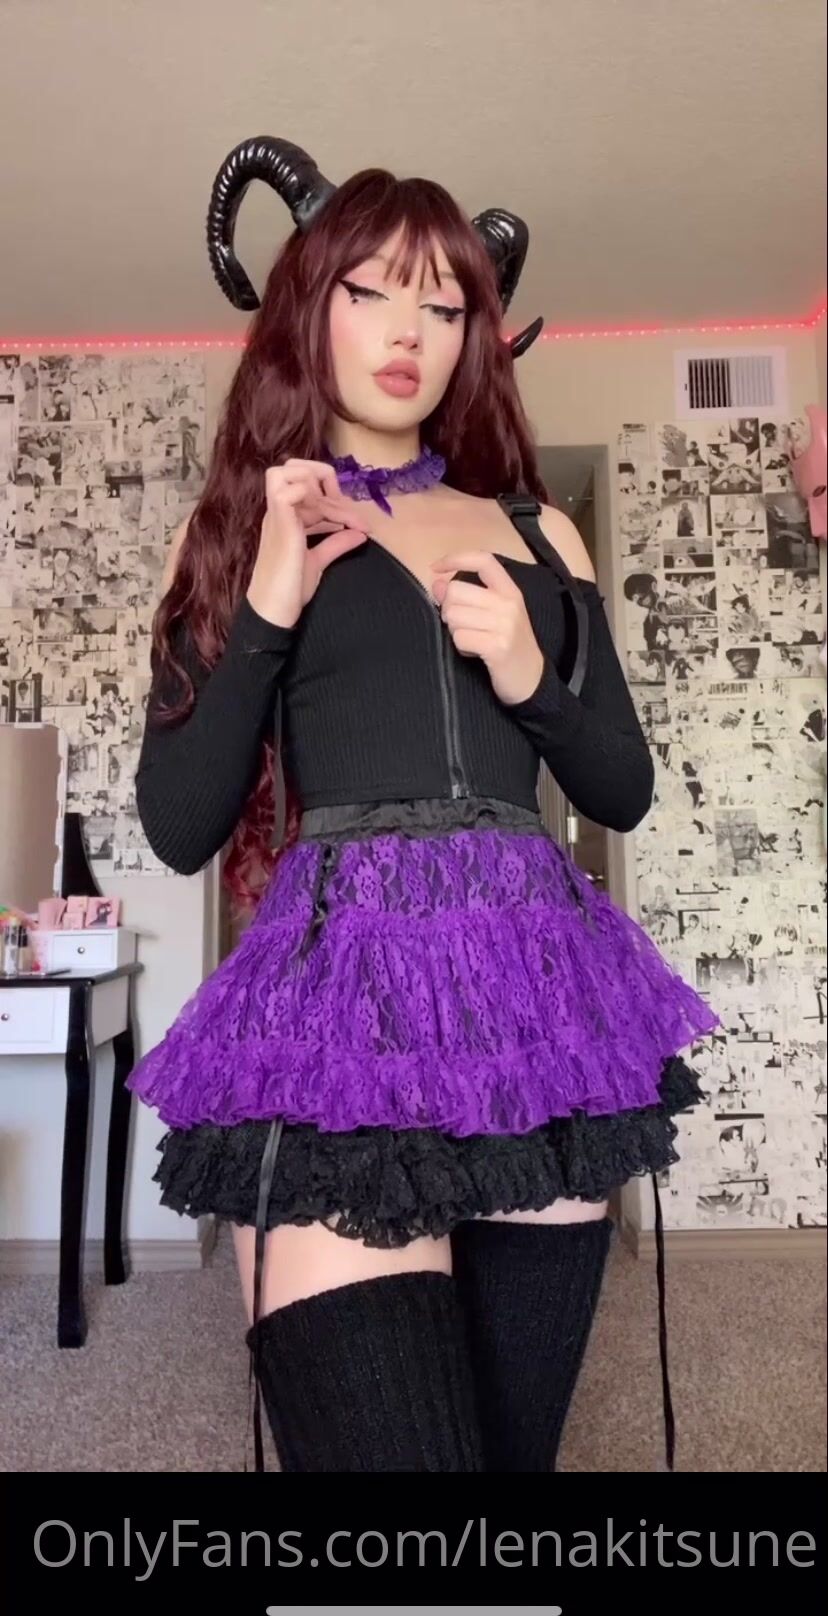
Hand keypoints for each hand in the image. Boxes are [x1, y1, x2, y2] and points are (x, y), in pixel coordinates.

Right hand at [247, 459, 366, 628]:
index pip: (305, 483)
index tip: (354, 520)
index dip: (332, 493)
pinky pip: (292, 492)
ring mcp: (278, 515)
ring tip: (343, 518)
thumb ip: (335, 544)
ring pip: (290, 472)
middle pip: (294, 467)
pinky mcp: (281, 525)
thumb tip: (359, 534)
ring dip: (322, 489)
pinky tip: (336, 523)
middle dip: (327, 481)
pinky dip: (318, 500)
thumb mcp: (318, 561)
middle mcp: (279, 511)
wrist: (272, 611)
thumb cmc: (289, 588)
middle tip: (351, 516)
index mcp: (285, 517)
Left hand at [430, 550, 544, 704]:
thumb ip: (466, 596)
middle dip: (449, 609)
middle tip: (462, 624)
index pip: (483, 560)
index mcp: (510, 590)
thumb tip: (437, 583)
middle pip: (456, 590)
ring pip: (454, 615)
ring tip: (472, 639)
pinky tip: (474, 652)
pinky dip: (461, 647)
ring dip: (456, 631)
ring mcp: (504, 625)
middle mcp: (509, 603)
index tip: (436, 567)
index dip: (455, 559)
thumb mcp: (494, 614)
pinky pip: (459, 638)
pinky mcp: (497, 647)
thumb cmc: (509, 644)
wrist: (531, 679)